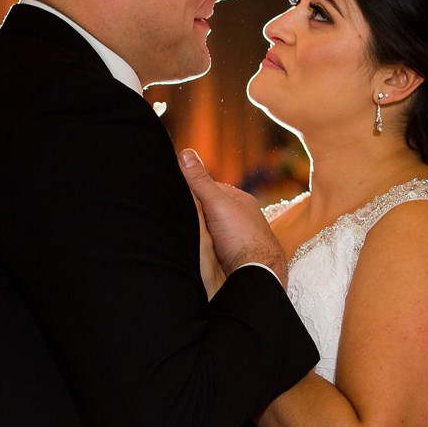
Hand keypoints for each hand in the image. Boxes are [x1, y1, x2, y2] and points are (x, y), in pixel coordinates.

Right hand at [178, 149, 286, 285]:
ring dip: (197, 231)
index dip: (190, 189)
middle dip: (193, 212)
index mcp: (240, 200)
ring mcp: (238, 237)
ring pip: (209, 229)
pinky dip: (202, 247)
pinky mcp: (233, 256)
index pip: (209, 188)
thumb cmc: (241, 236)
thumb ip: (200, 181)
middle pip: (208, 209)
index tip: (170, 192)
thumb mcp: (217, 203)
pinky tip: (193, 250)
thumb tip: (186, 152)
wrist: (257, 274)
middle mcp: (241, 217)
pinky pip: (212, 247)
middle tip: (172, 214)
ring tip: (180, 233)